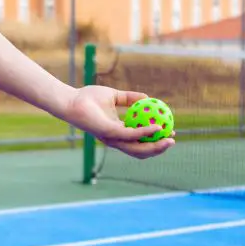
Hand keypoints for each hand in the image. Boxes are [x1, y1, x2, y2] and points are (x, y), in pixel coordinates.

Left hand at [61, 84, 175, 159]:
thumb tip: (147, 97)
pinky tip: (157, 126)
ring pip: (138, 148)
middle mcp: (116, 139)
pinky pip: (131, 135)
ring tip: (170, 139)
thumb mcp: (113, 95)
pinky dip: (146, 132)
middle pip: (141, 150)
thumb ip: (129, 98)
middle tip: (173, 139)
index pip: (139, 141)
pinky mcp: (109, 134)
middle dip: (158, 149)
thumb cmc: (88, 97)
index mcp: (117, 132)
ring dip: (156, 146)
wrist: (71, 100)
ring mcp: (113, 138)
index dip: (155, 140)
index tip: (169, 131)